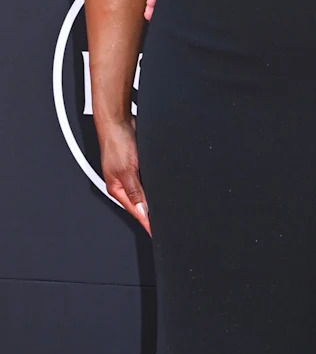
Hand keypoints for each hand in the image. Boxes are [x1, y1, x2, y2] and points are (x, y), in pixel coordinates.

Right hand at [96, 119, 150, 235]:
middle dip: (149, 215)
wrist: (118, 121)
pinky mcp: (136, 164)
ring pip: (143, 192)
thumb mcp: (127, 170)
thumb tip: (142, 210)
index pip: (134, 210)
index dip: (145, 221)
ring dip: (151, 201)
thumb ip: (135, 190)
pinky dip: (152, 186)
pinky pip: (146, 180)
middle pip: (138, 203)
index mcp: (116, 188)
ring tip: (162, 213)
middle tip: (161, 226)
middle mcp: (122, 183)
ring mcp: (129, 174)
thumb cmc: (116, 142)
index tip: (154, 232)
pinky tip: (160, 189)